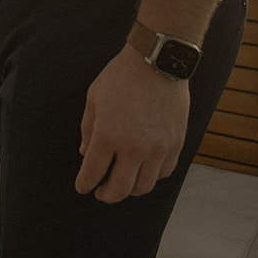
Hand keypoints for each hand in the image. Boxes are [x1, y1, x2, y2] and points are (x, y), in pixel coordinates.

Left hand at [74, 48, 187, 202]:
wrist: (158, 62)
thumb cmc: (121, 76)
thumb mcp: (94, 97)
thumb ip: (88, 128)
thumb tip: (85, 153)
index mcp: (107, 135)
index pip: (92, 173)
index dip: (84, 185)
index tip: (82, 187)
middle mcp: (133, 147)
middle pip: (119, 189)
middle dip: (106, 195)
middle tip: (101, 192)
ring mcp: (157, 148)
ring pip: (143, 186)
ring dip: (130, 190)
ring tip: (123, 183)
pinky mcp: (175, 144)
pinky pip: (163, 173)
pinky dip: (151, 176)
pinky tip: (143, 170)